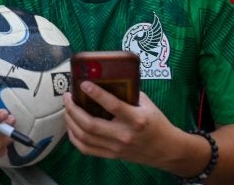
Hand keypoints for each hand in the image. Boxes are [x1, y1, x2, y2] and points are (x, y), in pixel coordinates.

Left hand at [64, 84, 178, 168]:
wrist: (166, 149)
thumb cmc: (156, 122)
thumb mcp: (146, 103)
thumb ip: (126, 93)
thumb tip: (104, 78)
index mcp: (136, 119)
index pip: (113, 105)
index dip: (96, 93)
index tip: (83, 83)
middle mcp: (124, 135)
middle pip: (91, 124)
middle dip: (73, 109)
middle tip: (67, 96)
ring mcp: (116, 148)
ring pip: (85, 137)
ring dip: (71, 121)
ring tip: (67, 108)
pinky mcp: (112, 155)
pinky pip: (86, 149)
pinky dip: (74, 137)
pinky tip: (71, 125)